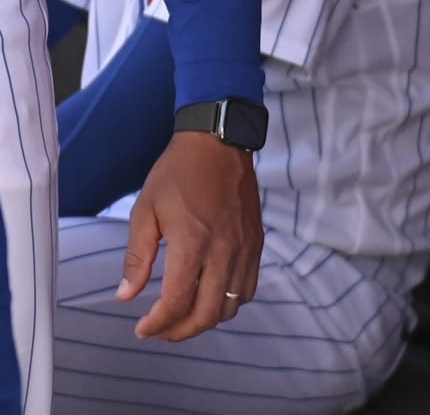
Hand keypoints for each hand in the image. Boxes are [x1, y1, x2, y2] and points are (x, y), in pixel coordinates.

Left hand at [118, 131, 263, 340]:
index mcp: (192, 243)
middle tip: (161, 331)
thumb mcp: (145, 211)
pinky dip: (230, 302)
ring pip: (232, 306)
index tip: (142, 329)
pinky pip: (248, 288)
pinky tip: (211, 296)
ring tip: (184, 316)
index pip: (178, 302)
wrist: (219, 145)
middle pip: (208, 314)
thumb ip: (137, 257)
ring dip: (206, 319)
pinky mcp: (256, 243)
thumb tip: (127, 296)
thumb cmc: (178, 174)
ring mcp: (245, 248)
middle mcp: (224, 251)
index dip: (158, 324)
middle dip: (181, 331)